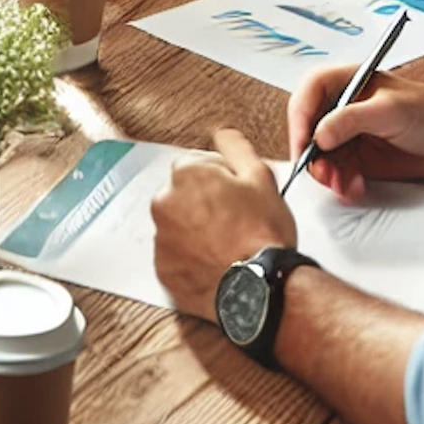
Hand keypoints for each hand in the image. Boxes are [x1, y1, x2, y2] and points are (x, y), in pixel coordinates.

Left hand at [150, 128, 297, 319]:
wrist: (259, 289)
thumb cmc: (261, 234)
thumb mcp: (261, 177)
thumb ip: (236, 147)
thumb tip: (223, 134)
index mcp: (185, 174)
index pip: (197, 164)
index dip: (222, 178)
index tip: (237, 195)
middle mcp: (164, 203)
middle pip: (184, 194)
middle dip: (205, 202)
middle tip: (235, 220)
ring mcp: (161, 239)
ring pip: (179, 225)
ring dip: (196, 230)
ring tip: (227, 245)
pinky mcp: (163, 270)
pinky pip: (176, 256)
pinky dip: (191, 257)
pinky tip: (216, 262)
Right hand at [286, 65, 423, 203]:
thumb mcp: (390, 111)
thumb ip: (351, 120)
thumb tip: (318, 135)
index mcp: (346, 82)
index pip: (308, 95)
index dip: (299, 120)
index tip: (304, 146)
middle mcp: (344, 107)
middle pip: (309, 130)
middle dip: (313, 155)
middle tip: (324, 174)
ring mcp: (351, 134)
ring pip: (322, 156)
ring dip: (328, 175)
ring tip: (345, 186)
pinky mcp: (361, 158)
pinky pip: (339, 173)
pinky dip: (343, 184)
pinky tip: (356, 189)